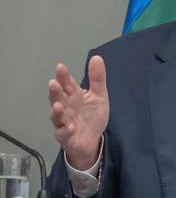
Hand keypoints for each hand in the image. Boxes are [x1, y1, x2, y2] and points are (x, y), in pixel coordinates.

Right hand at [48, 56, 108, 170]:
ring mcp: (63, 122)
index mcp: (73, 96)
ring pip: (57, 116)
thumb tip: (97, 57)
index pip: (66, 84)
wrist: (93, 140)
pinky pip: (64, 133)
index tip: (60, 67)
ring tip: (57, 105)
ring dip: (56, 111)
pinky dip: (66, 130)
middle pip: (57, 98)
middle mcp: (65, 107)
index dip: (63, 76)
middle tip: (53, 83)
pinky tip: (71, 127)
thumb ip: (97, 79)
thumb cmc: (92, 117)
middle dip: (55, 91)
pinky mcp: (66, 136)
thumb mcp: (99, 96)